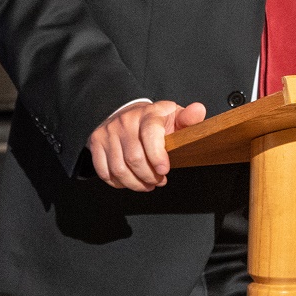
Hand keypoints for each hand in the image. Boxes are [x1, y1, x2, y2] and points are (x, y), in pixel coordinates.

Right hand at [87, 100, 207, 191]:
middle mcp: (126, 121)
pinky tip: (129, 181)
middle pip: (134, 158)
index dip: (157, 156)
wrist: (126, 113)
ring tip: (147, 184)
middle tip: (159, 181)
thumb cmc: (155, 120)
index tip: (164, 170)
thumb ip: (189, 118)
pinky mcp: (96, 142)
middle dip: (149, 176)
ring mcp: (108, 132)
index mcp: (148, 113)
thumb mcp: (175, 116)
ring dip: (135, 183)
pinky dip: (117, 183)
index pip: (150, 134)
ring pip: (119, 168)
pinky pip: (104, 171)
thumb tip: (199, 110)